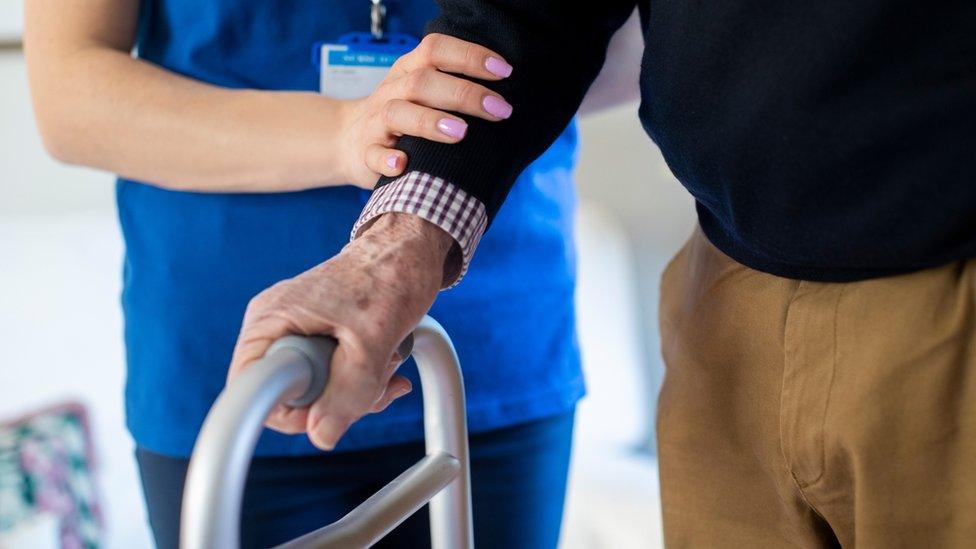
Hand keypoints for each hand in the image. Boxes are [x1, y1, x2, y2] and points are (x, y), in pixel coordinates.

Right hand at [227, 213, 452, 449]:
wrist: (411, 250)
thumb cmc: (391, 276)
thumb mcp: (373, 340)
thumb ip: (349, 391)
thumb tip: (322, 437)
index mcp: (272, 321)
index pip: (250, 392)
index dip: (291, 412)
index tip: (332, 404)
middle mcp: (275, 326)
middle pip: (287, 395)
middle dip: (337, 400)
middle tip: (374, 379)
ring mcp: (296, 330)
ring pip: (315, 389)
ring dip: (358, 389)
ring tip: (388, 361)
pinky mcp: (318, 334)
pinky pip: (331, 375)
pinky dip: (362, 378)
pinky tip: (390, 363)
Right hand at [336, 33, 514, 188]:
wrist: (347, 140)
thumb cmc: (402, 117)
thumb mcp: (422, 94)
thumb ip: (454, 88)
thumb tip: (508, 99)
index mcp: (409, 72)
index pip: (436, 51)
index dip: (469, 56)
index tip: (505, 72)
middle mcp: (392, 92)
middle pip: (423, 82)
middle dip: (464, 94)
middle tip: (499, 110)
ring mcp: (376, 123)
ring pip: (397, 113)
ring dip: (429, 122)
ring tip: (460, 133)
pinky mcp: (365, 154)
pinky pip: (373, 154)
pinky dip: (387, 159)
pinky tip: (403, 164)